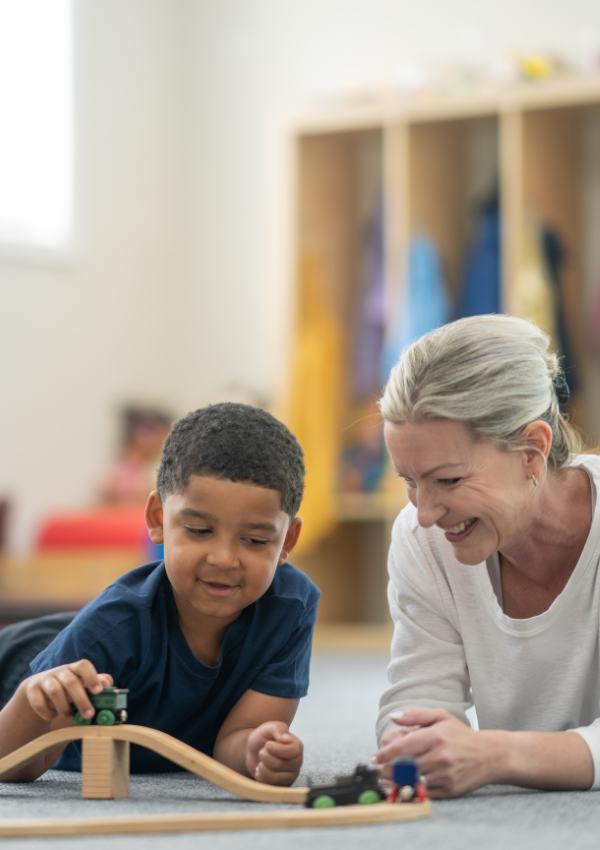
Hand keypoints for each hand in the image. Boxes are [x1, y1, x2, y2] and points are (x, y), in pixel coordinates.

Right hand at [22, 660, 113, 721]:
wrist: (38, 689)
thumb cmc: (66, 688)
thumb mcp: (81, 685)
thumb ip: (96, 684)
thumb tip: (107, 683)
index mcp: (74, 669)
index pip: (83, 665)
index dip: (91, 677)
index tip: (98, 691)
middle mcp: (59, 671)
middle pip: (70, 681)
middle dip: (81, 700)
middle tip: (89, 715)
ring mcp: (45, 680)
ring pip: (55, 691)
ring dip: (64, 707)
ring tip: (69, 715)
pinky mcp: (32, 690)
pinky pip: (39, 702)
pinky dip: (48, 712)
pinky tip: (53, 716)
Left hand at [246, 721, 302, 785]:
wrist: (254, 749)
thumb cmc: (264, 737)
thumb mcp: (269, 727)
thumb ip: (278, 729)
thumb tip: (287, 738)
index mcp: (297, 746)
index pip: (293, 752)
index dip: (277, 749)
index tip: (267, 744)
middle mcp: (297, 762)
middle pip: (280, 765)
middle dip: (265, 757)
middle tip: (262, 751)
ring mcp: (290, 776)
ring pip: (274, 777)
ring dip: (262, 767)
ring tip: (261, 761)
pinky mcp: (282, 786)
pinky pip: (270, 786)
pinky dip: (261, 777)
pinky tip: (261, 770)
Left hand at [373, 708, 493, 797]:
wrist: (490, 755)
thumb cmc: (461, 735)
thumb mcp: (441, 717)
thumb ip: (415, 715)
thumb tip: (393, 717)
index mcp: (435, 736)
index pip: (402, 748)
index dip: (385, 754)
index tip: (375, 757)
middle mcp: (439, 756)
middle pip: (404, 766)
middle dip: (386, 769)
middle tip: (376, 769)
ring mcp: (445, 775)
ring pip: (412, 781)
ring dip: (395, 781)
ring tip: (384, 779)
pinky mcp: (449, 790)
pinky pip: (425, 792)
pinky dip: (411, 790)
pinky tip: (402, 786)